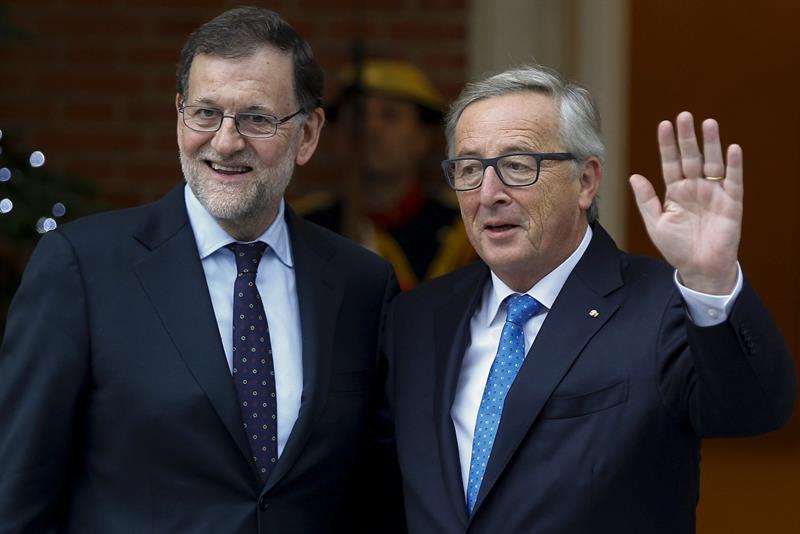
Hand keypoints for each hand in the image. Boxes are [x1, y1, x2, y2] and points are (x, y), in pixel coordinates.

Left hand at [629, 111, 741, 294]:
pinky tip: (731, 149)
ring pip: (712, 163)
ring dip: (711, 144)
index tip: (663, 124)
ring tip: (708, 123)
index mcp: (675, 191)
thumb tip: (634, 176)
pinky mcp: (731, 203)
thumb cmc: (677, 247)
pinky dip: (733, 165)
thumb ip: (646, 200)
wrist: (699, 268)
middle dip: (687, 137)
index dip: (668, 145)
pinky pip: (733, 181)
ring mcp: (714, 193)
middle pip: (691, 157)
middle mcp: (695, 187)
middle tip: (684, 115)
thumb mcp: (656, 223)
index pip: (670, 162)